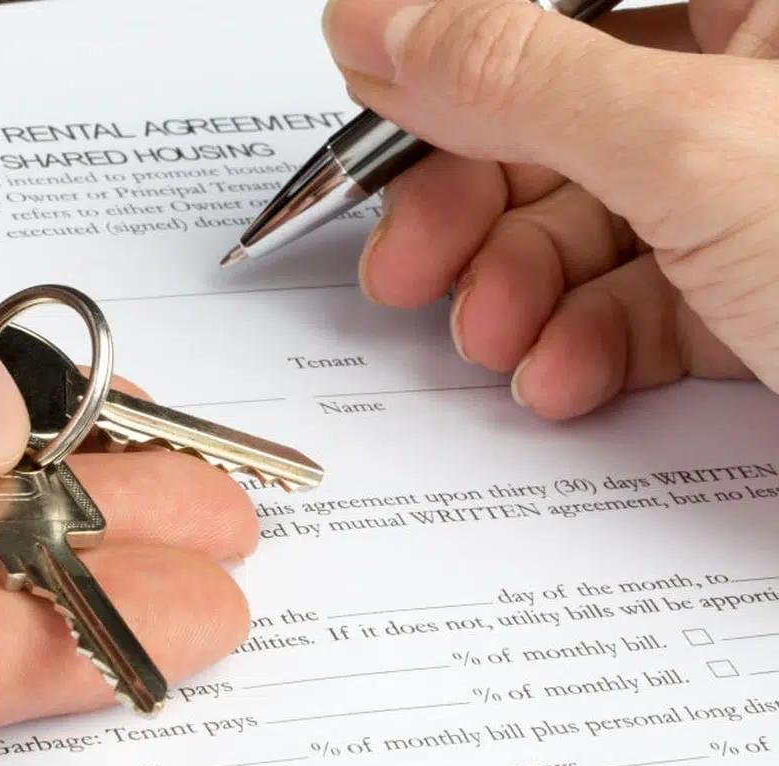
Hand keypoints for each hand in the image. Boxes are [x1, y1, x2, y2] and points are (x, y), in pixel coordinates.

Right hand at [321, 0, 778, 417]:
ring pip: (586, 226)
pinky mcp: (758, 295)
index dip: (458, 48)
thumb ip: (519, 81)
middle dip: (469, 207)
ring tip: (496, 337)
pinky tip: (564, 377)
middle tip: (412, 259)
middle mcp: (752, 91)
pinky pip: (638, 307)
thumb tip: (377, 24)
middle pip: (556, 120)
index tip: (378, 96)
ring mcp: (755, 198)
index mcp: (764, 5)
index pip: (562, 7)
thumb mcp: (695, 151)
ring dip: (515, 294)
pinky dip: (583, 347)